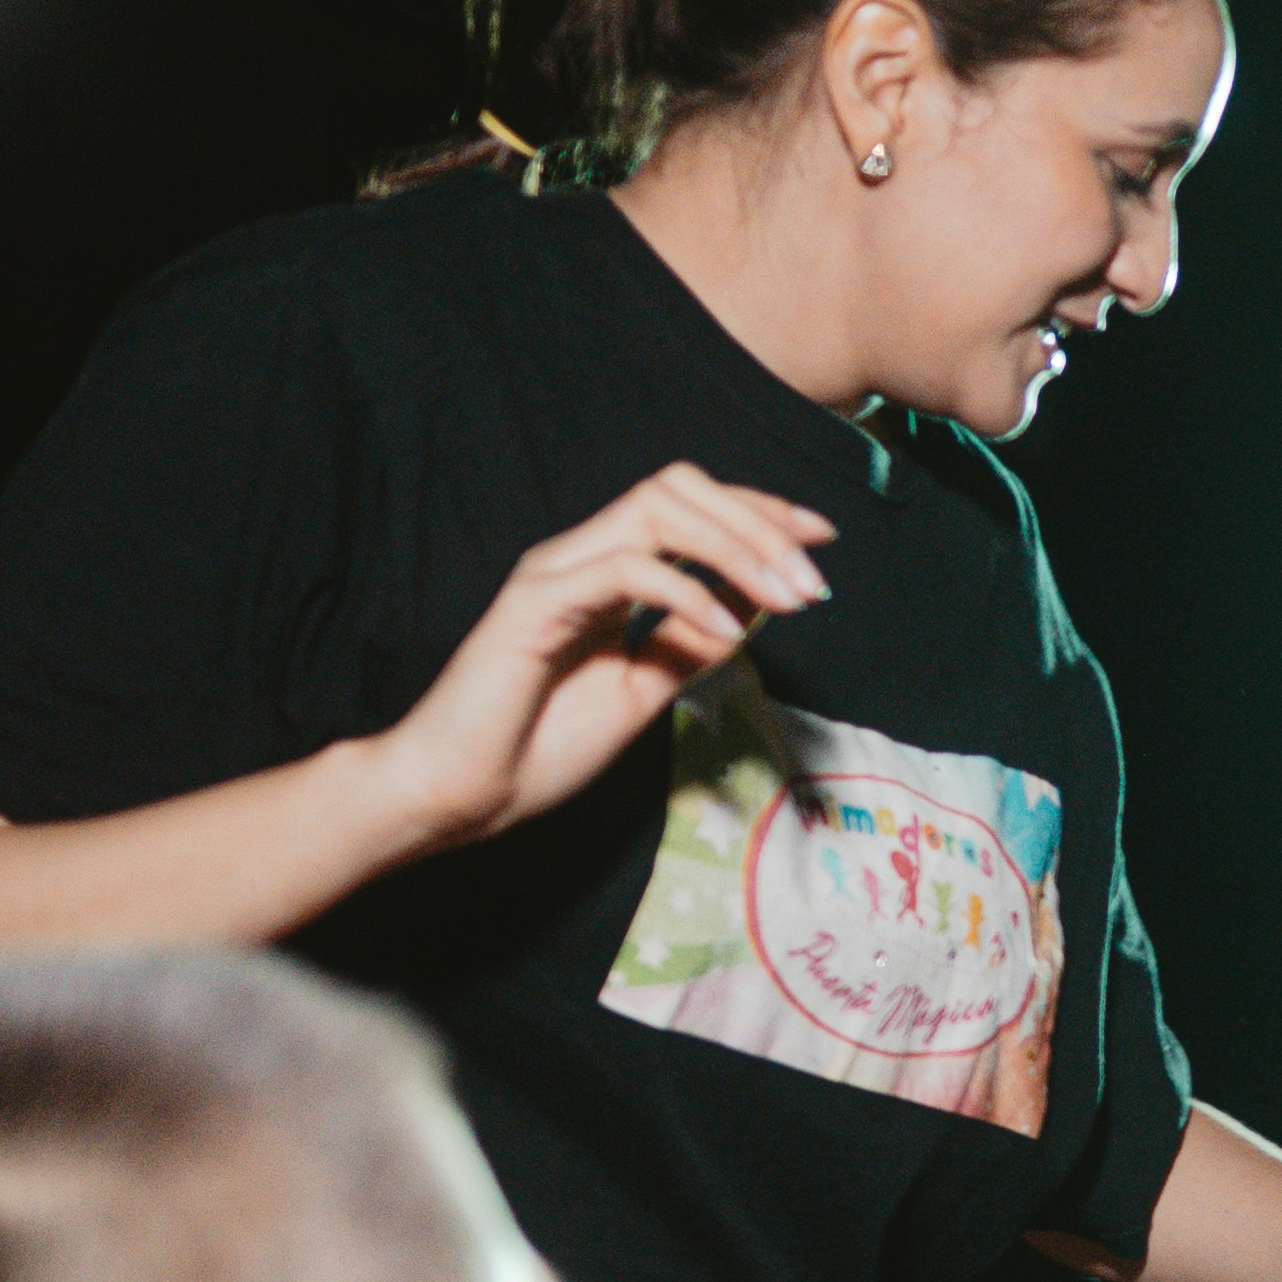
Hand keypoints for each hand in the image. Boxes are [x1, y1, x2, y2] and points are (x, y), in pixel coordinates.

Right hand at [361, 466, 840, 850]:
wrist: (460, 794)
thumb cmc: (538, 748)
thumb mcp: (641, 692)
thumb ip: (686, 645)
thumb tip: (751, 610)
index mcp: (605, 573)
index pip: (689, 508)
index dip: (759, 513)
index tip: (821, 538)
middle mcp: (580, 558)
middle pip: (678, 487)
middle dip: (758, 522)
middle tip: (814, 578)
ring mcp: (554, 573)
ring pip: (656, 511)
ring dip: (737, 548)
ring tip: (788, 597)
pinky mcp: (534, 603)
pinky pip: (625, 570)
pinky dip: (687, 594)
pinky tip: (727, 631)